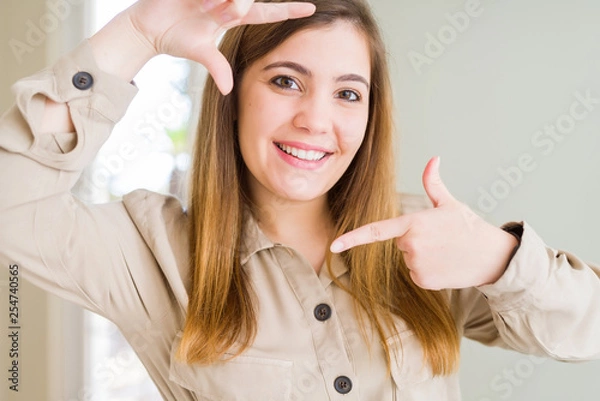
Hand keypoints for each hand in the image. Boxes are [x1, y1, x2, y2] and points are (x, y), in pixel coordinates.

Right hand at [126, 0, 315, 93]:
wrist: (147, 26)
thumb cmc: (176, 38)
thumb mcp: (200, 53)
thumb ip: (217, 67)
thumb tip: (228, 90)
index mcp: (231, 14)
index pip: (266, 12)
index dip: (287, 10)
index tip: (311, 9)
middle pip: (248, 0)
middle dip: (237, 6)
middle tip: (219, 14)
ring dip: (220, 2)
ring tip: (202, 7)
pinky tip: (199, 2)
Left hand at [330, 157, 518, 289]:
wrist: (492, 256)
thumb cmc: (469, 227)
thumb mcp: (450, 203)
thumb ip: (433, 183)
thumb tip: (433, 158)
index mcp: (413, 223)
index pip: (376, 230)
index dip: (352, 238)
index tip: (334, 245)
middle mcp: (411, 245)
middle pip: (400, 243)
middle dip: (415, 240)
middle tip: (440, 239)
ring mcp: (416, 264)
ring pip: (408, 259)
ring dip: (422, 256)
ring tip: (445, 251)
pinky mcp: (423, 280)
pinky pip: (416, 274)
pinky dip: (428, 271)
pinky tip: (445, 264)